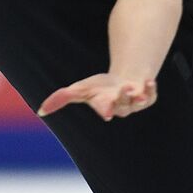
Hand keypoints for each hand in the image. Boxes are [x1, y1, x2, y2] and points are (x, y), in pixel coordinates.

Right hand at [39, 74, 157, 120]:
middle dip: (122, 99)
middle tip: (123, 90)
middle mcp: (122, 107)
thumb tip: (40, 111)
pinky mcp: (148, 96)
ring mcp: (136, 103)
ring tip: (134, 87)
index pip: (105, 109)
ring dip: (137, 96)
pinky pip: (152, 95)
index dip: (106, 110)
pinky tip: (150, 80)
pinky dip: (151, 89)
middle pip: (123, 106)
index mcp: (106, 106)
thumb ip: (62, 99)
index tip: (107, 112)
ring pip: (137, 103)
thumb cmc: (101, 88)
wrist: (124, 80)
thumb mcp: (80, 90)